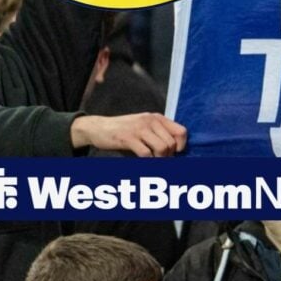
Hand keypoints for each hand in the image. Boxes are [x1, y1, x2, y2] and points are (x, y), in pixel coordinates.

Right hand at [70, 113, 186, 156]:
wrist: (99, 127)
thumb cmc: (124, 130)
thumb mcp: (144, 126)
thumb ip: (158, 133)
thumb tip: (174, 151)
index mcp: (157, 118)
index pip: (181, 131)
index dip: (181, 145)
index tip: (175, 154)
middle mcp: (151, 121)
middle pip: (171, 143)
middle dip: (168, 156)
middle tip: (161, 161)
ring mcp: (139, 129)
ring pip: (162, 148)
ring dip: (160, 160)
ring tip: (153, 162)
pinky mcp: (128, 138)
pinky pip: (146, 154)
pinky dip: (148, 162)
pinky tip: (144, 163)